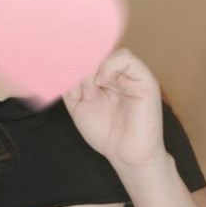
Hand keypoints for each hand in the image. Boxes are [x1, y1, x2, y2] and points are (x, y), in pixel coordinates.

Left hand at [60, 47, 165, 167]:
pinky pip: (125, 57)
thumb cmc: (105, 133)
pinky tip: (101, 83)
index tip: (60, 73)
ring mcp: (131, 75)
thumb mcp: (78, 105)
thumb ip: (70, 84)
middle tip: (75, 88)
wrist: (126, 155)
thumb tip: (67, 63)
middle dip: (79, 66)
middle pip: (95, 50)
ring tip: (89, 93)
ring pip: (107, 51)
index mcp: (102, 77)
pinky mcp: (145, 79)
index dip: (72, 59)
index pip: (87, 54)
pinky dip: (108, 66)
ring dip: (91, 69)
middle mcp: (117, 73)